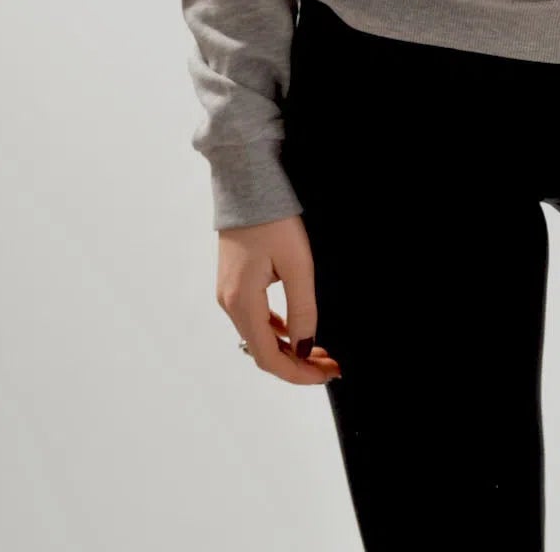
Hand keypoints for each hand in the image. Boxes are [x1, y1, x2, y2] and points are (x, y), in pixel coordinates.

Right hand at [216, 215, 342, 383]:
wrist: (247, 185)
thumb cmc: (272, 219)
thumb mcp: (297, 264)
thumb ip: (302, 309)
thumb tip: (305, 348)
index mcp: (242, 302)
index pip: (269, 358)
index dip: (299, 373)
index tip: (327, 374)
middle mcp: (229, 303)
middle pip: (263, 352)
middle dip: (298, 363)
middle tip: (330, 364)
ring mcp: (228, 294)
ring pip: (259, 337)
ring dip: (289, 348)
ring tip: (321, 350)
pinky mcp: (234, 283)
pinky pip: (255, 318)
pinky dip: (277, 331)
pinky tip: (297, 329)